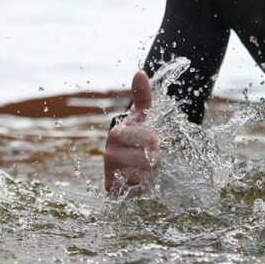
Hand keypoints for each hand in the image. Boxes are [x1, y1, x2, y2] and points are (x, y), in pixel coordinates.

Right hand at [104, 70, 159, 194]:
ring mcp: (110, 172)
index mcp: (117, 132)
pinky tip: (139, 179)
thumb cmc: (137, 138)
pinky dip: (144, 185)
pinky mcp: (114, 190)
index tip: (152, 141)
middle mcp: (109, 153)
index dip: (155, 140)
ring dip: (151, 171)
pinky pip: (138, 189)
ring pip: (145, 174)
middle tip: (148, 156)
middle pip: (148, 156)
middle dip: (155, 157)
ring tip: (144, 167)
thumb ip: (142, 97)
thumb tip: (140, 73)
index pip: (149, 137)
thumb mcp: (141, 117)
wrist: (127, 163)